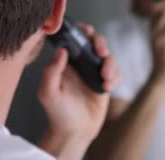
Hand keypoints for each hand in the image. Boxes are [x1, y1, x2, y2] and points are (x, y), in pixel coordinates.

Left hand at [38, 24, 119, 147]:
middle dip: (101, 44)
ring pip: (108, 57)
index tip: (87, 31)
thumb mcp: (48, 92)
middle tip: (101, 53)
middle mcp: (80, 64)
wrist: (74, 133)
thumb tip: (61, 50)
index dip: (81, 31)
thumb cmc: (58, 113)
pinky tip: (107, 87)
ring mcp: (93, 72)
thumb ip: (52, 71)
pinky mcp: (105, 83)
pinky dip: (115, 77)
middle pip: (95, 42)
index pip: (74, 38)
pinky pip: (116, 72)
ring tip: (104, 80)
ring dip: (110, 64)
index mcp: (66, 62)